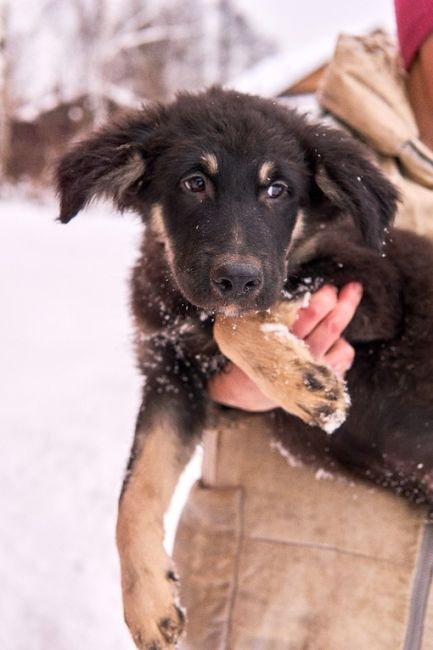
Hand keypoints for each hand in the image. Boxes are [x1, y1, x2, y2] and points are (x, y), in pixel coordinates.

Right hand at [208, 282, 362, 411]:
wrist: (246, 392)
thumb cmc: (253, 353)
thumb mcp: (254, 332)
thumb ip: (274, 314)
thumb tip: (304, 293)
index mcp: (280, 341)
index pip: (310, 314)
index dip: (325, 298)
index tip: (330, 288)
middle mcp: (300, 358)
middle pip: (332, 326)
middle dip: (346, 304)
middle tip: (352, 288)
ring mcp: (313, 374)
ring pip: (343, 345)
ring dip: (343, 327)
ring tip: (335, 317)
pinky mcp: (323, 385)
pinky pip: (344, 359)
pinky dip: (342, 347)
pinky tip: (331, 344)